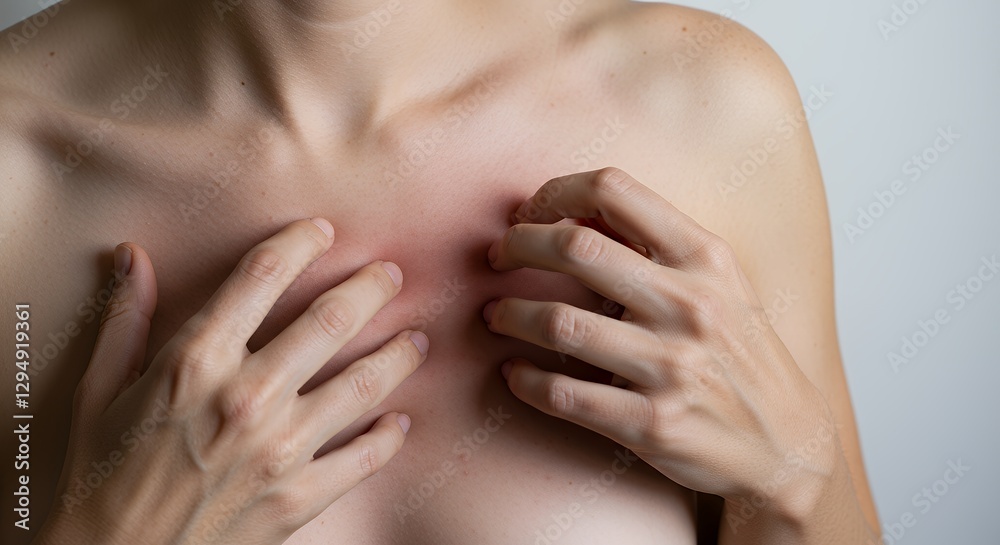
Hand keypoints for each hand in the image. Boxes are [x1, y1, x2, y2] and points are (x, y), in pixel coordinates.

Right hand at [35, 219, 427, 544]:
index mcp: (195, 362)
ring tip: (416, 339)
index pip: (261, 276)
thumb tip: (132, 257)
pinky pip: (363, 458)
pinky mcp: (298, 498)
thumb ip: (124, 320)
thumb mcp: (96, 391)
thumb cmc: (97, 478)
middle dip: (370, 289)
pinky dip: (389, 437)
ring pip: (363, 382)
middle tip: (390, 275)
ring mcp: (279, 450)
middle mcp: (247, 397)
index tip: (322, 231)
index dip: (299, 243)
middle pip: (330, 320)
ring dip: (398, 354)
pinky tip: (400, 421)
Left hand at [482, 169, 844, 522]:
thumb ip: (659, 247)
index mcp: (705, 258)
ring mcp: (672, 367)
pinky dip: (526, 381)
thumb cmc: (741, 353)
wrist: (788, 443)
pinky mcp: (652, 423)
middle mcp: (690, 305)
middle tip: (496, 256)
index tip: (530, 213)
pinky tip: (514, 374)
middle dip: (518, 245)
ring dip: (509, 314)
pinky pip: (565, 395)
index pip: (615, 190)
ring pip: (559, 323)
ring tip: (494, 315)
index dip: (556, 192)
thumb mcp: (721, 284)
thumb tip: (574, 213)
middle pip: (576, 247)